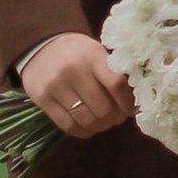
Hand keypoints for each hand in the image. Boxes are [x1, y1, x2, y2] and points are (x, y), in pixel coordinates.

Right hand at [20, 31, 135, 139]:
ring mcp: (56, 86)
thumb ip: (114, 74)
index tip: (130, 109)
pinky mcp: (42, 99)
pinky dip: (82, 131)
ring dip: (100, 126)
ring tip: (103, 122)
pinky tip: (88, 127)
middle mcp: (73, 70)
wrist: (42, 46)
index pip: (116, 84)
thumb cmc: (78, 53)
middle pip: (103, 107)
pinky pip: (68, 125)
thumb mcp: (97, 54)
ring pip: (86, 119)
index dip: (127, 102)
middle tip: (117, 118)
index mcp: (92, 56)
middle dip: (114, 118)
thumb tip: (134, 104)